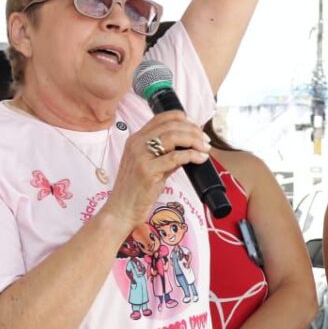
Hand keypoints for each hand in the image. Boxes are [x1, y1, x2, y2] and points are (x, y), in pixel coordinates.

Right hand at [102, 111, 210, 229]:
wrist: (121, 211)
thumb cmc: (136, 190)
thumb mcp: (150, 166)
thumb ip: (167, 154)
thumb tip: (189, 147)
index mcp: (136, 139)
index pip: (162, 117)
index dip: (183, 118)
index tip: (196, 127)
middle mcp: (136, 144)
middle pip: (171, 125)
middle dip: (193, 130)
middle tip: (206, 140)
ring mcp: (140, 156)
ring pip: (173, 137)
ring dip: (194, 140)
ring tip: (205, 148)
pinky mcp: (147, 171)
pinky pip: (175, 157)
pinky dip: (192, 155)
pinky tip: (201, 158)